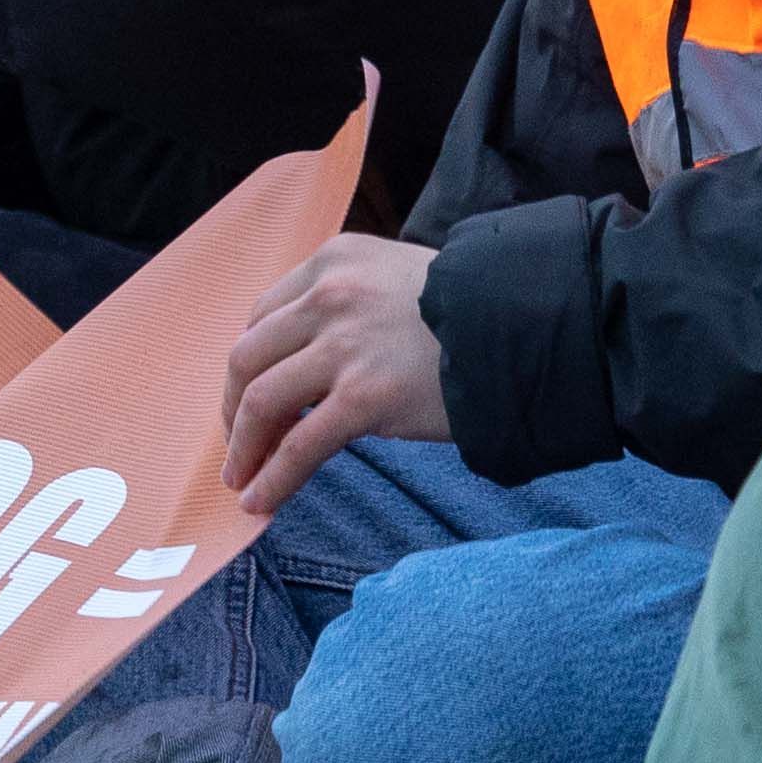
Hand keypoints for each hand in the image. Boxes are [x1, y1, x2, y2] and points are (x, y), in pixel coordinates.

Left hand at [218, 233, 446, 516]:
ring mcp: (345, 345)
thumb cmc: (472, 312)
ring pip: (261, 401)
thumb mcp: (397, 279)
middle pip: (248, 356)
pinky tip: (261, 502)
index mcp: (335, 260)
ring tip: (242, 480)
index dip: (248, 365)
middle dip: (233, 409)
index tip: (247, 398)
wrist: (527, 328)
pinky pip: (299, 446)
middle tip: (239, 445)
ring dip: (243, 448)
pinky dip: (272, 478)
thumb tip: (304, 367)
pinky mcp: (364, 396)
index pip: (264, 315)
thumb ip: (349, 305)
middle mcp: (331, 294)